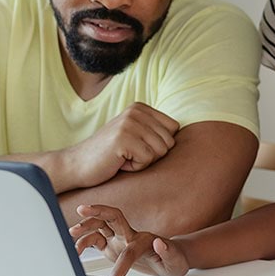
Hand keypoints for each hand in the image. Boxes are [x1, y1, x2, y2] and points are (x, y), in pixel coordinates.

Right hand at [62, 103, 179, 188]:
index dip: (158, 145)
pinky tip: (118, 162)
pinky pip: (148, 160)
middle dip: (151, 155)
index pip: (174, 128)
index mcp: (141, 107)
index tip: (136, 147)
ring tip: (123, 157)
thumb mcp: (136, 136)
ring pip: (160, 151)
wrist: (76, 165)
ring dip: (143, 162)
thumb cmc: (110, 155)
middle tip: (127, 154)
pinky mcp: (124, 138)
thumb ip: (156, 131)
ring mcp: (130, 123)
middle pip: (169, 142)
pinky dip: (134, 167)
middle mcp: (136, 111)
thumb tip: (198, 135)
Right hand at [69, 204, 188, 275]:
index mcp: (145, 241)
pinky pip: (95, 239)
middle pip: (112, 217)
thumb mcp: (176, 261)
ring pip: (100, 226)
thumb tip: (160, 242)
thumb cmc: (174, 260)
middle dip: (97, 211)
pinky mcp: (112, 245)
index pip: (129, 252)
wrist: (172, 258)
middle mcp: (130, 235)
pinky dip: (84, 241)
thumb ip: (168, 252)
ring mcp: (120, 239)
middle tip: (81, 209)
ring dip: (86, 226)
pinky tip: (74, 248)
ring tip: (71, 233)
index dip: (120, 269)